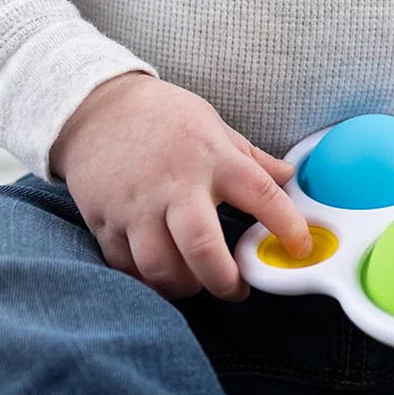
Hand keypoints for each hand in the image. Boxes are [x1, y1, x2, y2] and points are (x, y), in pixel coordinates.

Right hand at [49, 72, 311, 301]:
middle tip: (237, 289)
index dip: (288, 228)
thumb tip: (291, 176)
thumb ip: (253, 160)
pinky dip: (148, 280)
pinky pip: (127, 266)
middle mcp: (175, 184)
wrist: (93, 105)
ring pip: (161, 267)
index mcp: (213, 158)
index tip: (300, 249)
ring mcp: (136, 205)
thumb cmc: (163, 118)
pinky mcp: (104, 219)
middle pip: (202, 249)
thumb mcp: (214, 126)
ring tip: (197, 282)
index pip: (263, 197)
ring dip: (185, 286)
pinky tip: (163, 274)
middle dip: (225, 281)